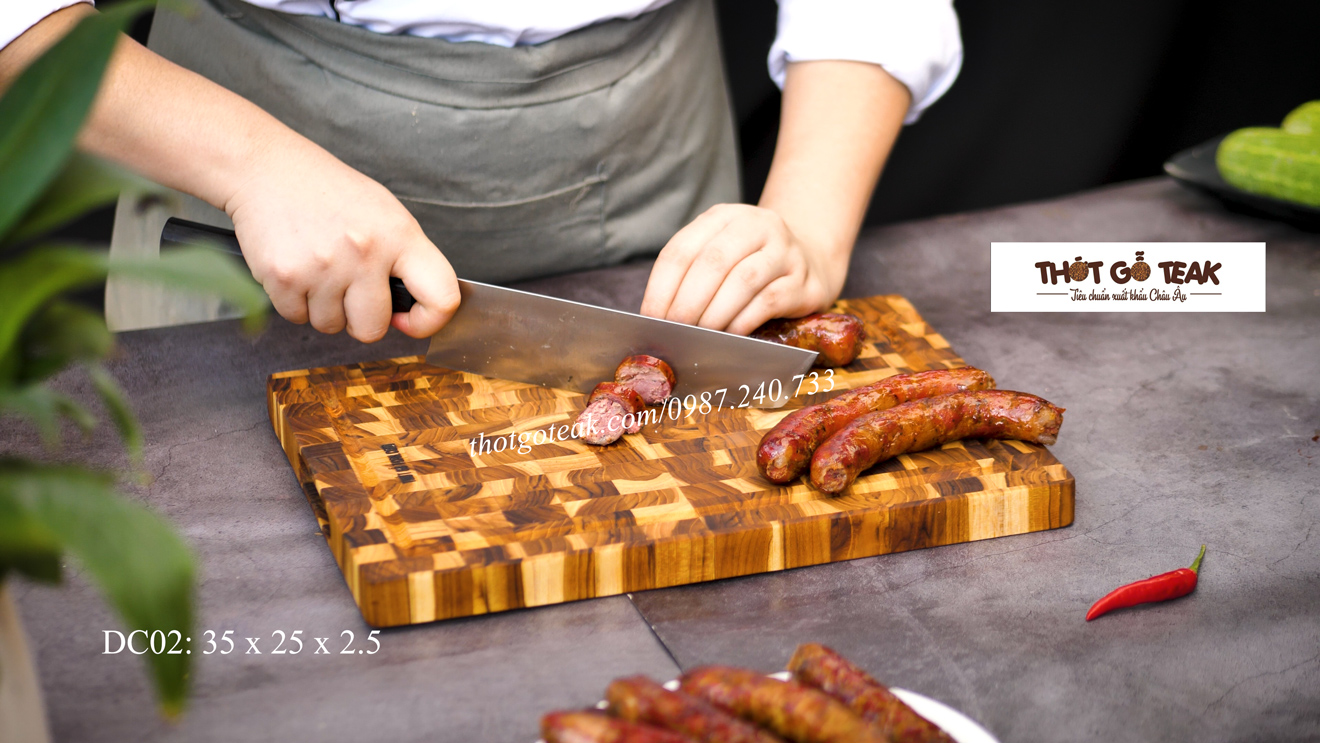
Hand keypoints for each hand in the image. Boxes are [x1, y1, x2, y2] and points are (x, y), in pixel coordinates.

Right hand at [225, 140, 459, 341]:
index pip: (442, 297)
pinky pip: (296, 317)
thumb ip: (403, 260)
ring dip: (324, 307)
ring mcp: (323, 267)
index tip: (409, 318)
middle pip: (372, 330)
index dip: (428, 321)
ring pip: (330, 326)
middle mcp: (365, 252)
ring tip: (318, 267)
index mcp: (399, 234)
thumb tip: (411, 310)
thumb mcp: (384, 213)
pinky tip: (296, 267)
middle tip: (348, 288)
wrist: (267, 168)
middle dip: (359, 318)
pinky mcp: (284, 277)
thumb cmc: (328, 192)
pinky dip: (295, 301)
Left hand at [639, 204, 846, 334]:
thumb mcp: (721, 254)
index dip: (661, 287)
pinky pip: (769, 301)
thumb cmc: (751, 263)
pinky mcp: (804, 281)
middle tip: (675, 331)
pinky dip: (743, 321)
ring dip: (714, 314)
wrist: (811, 260)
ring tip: (699, 336)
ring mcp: (785, 251)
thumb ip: (691, 275)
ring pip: (742, 280)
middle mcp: (757, 225)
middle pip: (712, 263)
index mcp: (724, 217)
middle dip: (687, 302)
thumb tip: (659, 319)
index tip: (651, 318)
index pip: (682, 249)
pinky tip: (729, 336)